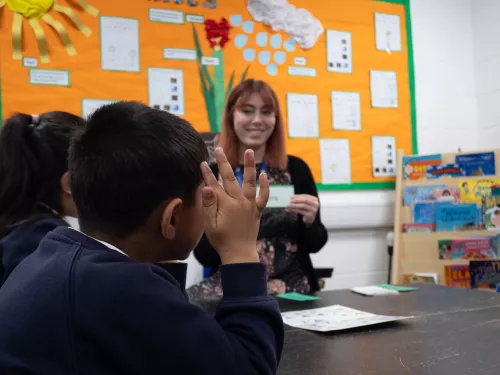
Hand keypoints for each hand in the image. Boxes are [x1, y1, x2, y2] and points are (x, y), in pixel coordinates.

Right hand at [200, 147, 268, 264]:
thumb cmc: (222, 240)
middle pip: (230, 178)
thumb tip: (206, 188)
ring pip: (249, 182)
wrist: (240, 254)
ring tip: (248, 151)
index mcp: (226, 205)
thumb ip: (208, 206)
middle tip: (218, 149)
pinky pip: (263, 197)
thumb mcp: (210, 225)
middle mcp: (239, 202)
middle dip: (223, 162)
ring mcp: (250, 205)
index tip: (201, 162)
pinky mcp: (257, 211)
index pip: (214, 185)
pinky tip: (264, 174)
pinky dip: (265, 186)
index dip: (207, 174)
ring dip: (249, 166)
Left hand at [286, 194, 318, 226]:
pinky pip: (301, 211)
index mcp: (314, 199)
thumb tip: (291, 198)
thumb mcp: (305, 204)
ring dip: (295, 205)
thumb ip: (300, 200)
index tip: (291, 197)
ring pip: (303, 206)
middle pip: (305, 200)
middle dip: (297, 200)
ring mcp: (313, 210)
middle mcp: (315, 204)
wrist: (309, 219)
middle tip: (290, 201)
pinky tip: (290, 210)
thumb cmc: (306, 210)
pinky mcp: (310, 215)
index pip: (306, 196)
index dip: (298, 196)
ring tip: (289, 205)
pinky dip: (294, 210)